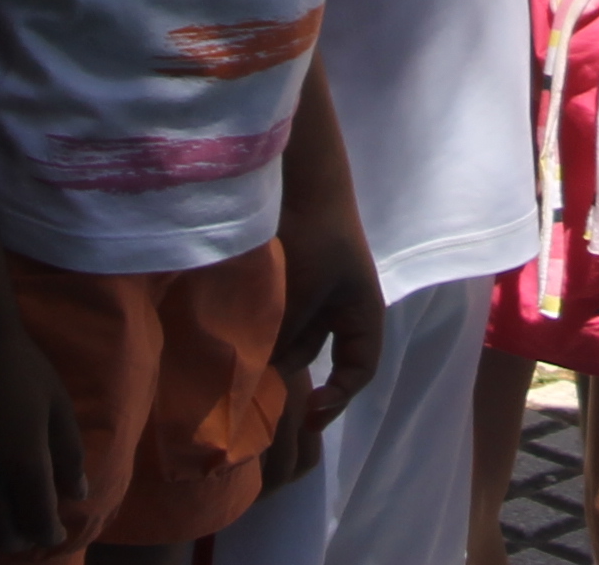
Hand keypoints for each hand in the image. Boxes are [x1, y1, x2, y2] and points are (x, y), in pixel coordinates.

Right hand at [0, 302, 90, 554]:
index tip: (53, 536)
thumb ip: (69, 454)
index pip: (38, 517)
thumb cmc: (22, 368)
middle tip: (22, 541)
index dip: (48, 534)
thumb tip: (78, 493)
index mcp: (25, 462)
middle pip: (0, 527)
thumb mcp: (59, 406)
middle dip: (15, 540)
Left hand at [265, 190, 384, 472]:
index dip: (338, 399)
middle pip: (316, 358)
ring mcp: (311, 300)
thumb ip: (285, 339)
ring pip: (289, 341)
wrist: (300, 186)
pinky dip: (258, 331)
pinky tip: (237, 337)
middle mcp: (338, 313)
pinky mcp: (286, 288)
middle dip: (289, 372)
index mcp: (361, 315)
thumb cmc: (316, 242)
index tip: (309, 411)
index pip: (358, 371)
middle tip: (258, 387)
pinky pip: (273, 322)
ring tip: (241, 358)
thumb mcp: (303, 297)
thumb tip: (260, 376)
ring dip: (269, 350)